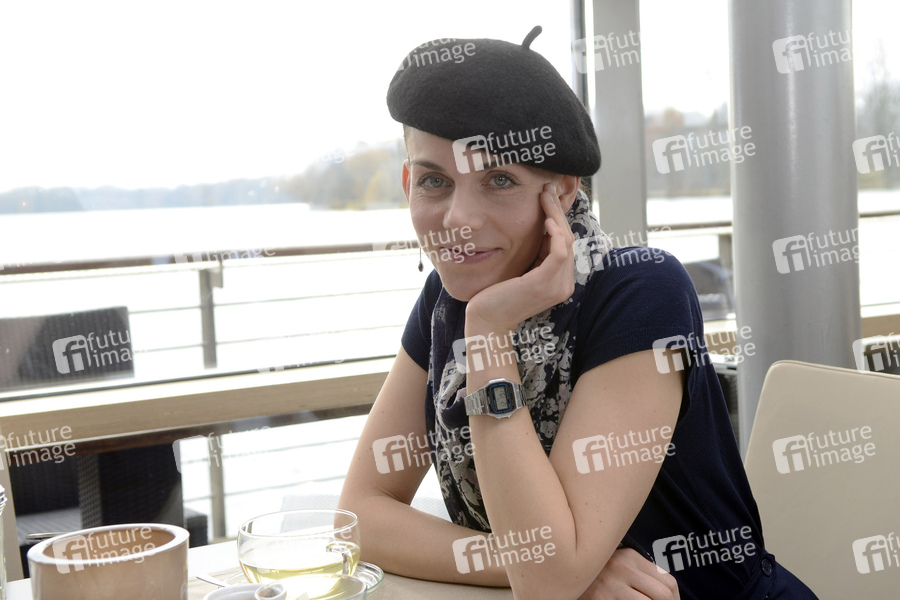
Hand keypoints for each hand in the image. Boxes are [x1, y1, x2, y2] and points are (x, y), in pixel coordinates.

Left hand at [465, 182, 575, 333]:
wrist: (486, 320)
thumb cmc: (497, 295)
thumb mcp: (521, 269)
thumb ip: (533, 254)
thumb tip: (538, 228)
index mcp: (559, 281)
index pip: (565, 243)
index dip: (558, 217)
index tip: (547, 196)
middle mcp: (564, 284)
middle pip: (568, 238)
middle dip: (558, 210)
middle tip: (548, 188)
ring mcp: (557, 285)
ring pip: (566, 240)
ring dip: (556, 215)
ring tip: (545, 195)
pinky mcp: (545, 283)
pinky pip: (560, 252)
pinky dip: (556, 233)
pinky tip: (545, 219)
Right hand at [578, 548, 679, 599]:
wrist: (565, 572)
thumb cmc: (598, 573)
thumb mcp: (621, 564)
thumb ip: (642, 573)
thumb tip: (670, 594)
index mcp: (630, 557)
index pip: (668, 582)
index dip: (676, 599)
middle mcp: (622, 568)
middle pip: (663, 595)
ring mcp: (611, 585)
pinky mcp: (602, 599)